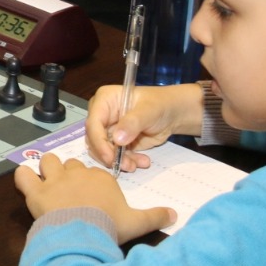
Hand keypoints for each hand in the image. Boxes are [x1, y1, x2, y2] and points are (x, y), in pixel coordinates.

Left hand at [14, 154, 175, 240]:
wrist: (84, 236)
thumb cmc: (110, 227)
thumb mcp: (137, 222)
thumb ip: (156, 216)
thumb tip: (175, 216)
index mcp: (100, 178)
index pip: (94, 172)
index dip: (92, 184)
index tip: (94, 198)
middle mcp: (77, 173)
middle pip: (72, 165)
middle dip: (71, 175)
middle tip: (72, 194)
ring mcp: (55, 180)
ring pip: (49, 163)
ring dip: (48, 171)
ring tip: (49, 186)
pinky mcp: (36, 192)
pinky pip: (24, 175)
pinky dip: (23, 178)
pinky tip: (26, 184)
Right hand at [84, 83, 204, 171]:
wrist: (172, 114)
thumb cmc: (160, 104)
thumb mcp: (149, 111)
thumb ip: (133, 122)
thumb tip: (117, 139)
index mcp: (104, 100)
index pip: (93, 123)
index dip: (99, 142)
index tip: (110, 157)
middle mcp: (102, 115)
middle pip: (94, 140)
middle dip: (110, 155)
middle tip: (127, 165)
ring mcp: (108, 130)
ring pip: (104, 151)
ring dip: (119, 161)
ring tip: (137, 165)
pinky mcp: (117, 143)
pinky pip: (116, 157)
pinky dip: (128, 162)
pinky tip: (143, 161)